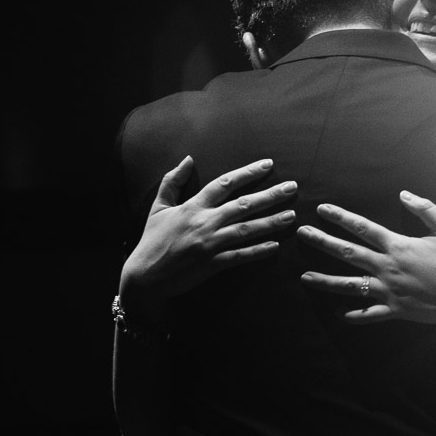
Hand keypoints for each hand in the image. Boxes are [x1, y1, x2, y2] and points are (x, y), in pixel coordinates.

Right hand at [119, 156, 297, 319]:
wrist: (143, 276)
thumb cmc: (151, 240)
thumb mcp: (158, 207)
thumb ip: (173, 181)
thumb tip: (188, 159)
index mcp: (192, 206)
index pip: (225, 183)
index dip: (248, 173)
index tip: (268, 165)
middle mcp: (204, 223)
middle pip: (243, 205)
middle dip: (270, 195)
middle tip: (292, 187)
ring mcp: (209, 244)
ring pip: (246, 230)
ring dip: (271, 222)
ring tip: (292, 215)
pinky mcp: (212, 264)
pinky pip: (239, 256)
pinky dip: (258, 251)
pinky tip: (275, 246)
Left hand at [297, 191, 435, 323]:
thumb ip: (424, 209)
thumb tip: (404, 194)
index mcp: (398, 245)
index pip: (362, 227)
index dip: (340, 217)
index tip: (322, 210)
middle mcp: (388, 267)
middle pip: (348, 253)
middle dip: (323, 242)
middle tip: (302, 234)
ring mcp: (390, 291)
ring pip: (350, 286)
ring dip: (326, 281)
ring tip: (304, 277)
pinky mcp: (396, 310)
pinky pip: (369, 314)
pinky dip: (354, 315)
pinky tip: (339, 314)